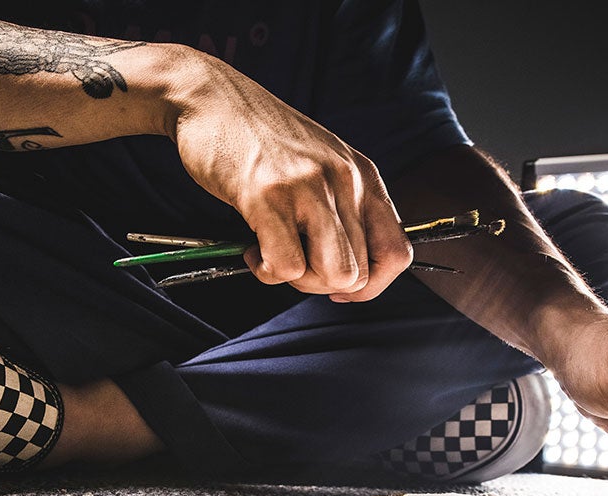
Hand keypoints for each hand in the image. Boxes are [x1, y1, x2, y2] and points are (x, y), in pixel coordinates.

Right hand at [168, 52, 411, 298]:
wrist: (209, 97)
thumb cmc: (258, 137)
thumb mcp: (319, 163)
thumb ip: (340, 205)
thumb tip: (348, 269)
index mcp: (362, 175)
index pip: (397, 252)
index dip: (371, 284)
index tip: (338, 286)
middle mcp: (343, 180)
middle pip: (361, 274)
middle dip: (323, 286)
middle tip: (294, 265)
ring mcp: (308, 188)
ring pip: (334, 275)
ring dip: (301, 282)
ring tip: (274, 256)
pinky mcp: (268, 197)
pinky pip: (287, 267)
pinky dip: (268, 273)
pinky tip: (253, 249)